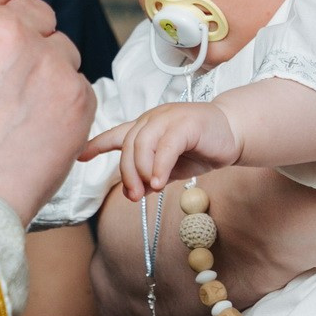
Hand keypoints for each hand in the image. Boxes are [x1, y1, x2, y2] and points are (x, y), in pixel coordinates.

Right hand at [0, 0, 93, 221]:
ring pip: (62, 47)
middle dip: (27, 35)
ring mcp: (48, 61)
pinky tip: (36, 132)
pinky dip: (65, 104)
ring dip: (48, 70)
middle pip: (35, 9)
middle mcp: (7, 28)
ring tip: (18, 115)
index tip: (6, 5)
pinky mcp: (79, 96)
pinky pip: (79, 84)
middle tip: (8, 79)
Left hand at [82, 103, 238, 200]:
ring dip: (141, 170)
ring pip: (143, 143)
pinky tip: (160, 182)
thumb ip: (152, 175)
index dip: (96, 144)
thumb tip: (136, 191)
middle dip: (127, 173)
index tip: (79, 157)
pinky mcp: (187, 123)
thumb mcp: (171, 166)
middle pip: (128, 144)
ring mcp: (169, 118)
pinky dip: (160, 165)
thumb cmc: (202, 147)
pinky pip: (166, 145)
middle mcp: (154, 119)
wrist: (235, 133)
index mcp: (147, 127)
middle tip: (134, 197)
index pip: (117, 134)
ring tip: (147, 190)